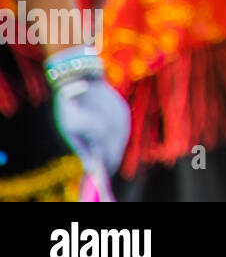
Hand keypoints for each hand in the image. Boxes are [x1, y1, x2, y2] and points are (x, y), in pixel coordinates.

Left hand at [47, 52, 130, 174]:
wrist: (81, 76)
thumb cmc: (70, 105)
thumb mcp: (70, 130)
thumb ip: (83, 149)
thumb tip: (92, 167)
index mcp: (102, 133)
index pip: (108, 160)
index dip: (105, 172)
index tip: (101, 181)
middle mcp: (117, 126)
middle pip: (117, 151)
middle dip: (110, 162)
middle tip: (103, 173)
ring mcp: (122, 118)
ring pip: (121, 141)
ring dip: (114, 150)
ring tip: (106, 159)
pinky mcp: (124, 112)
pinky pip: (123, 131)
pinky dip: (117, 138)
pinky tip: (109, 141)